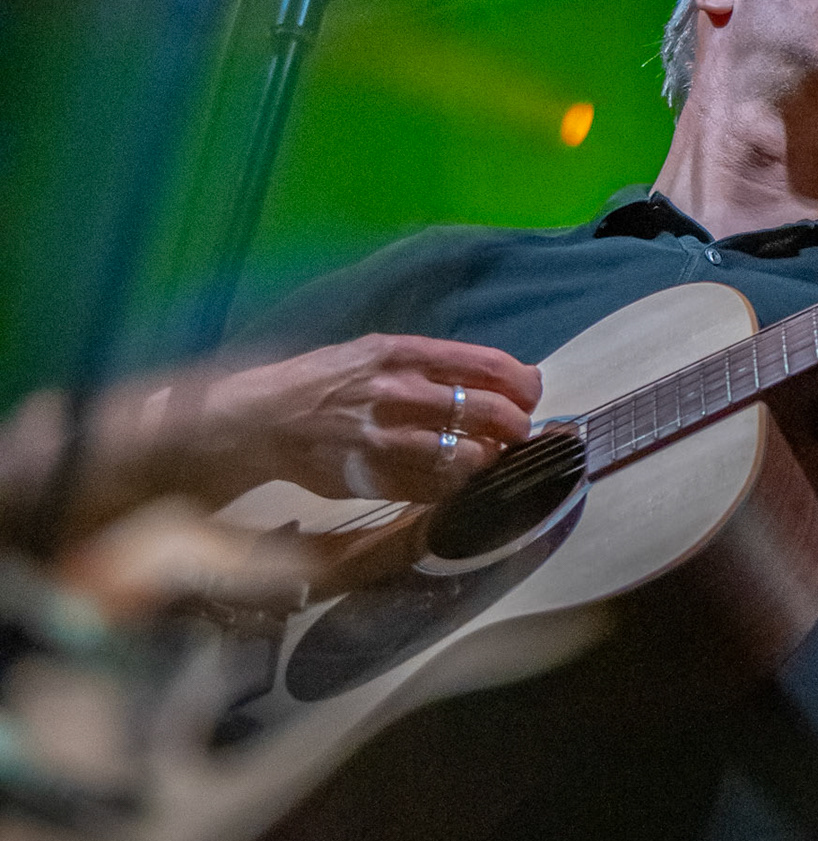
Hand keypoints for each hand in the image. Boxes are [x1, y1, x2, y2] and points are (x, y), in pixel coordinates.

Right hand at [197, 335, 542, 501]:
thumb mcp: (379, 353)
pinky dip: (456, 486)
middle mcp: (396, 391)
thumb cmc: (330, 381)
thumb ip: (440, 363)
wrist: (263, 418)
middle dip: (516, 426)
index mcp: (402, 353)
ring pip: (466, 454)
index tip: (530, 395)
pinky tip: (457, 479)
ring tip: (489, 457)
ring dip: (490, 459)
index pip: (485, 364)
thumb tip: (514, 376)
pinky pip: (434, 488)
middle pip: (487, 412)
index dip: (521, 383)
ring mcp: (385, 437)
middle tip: (518, 433)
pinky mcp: (373, 476)